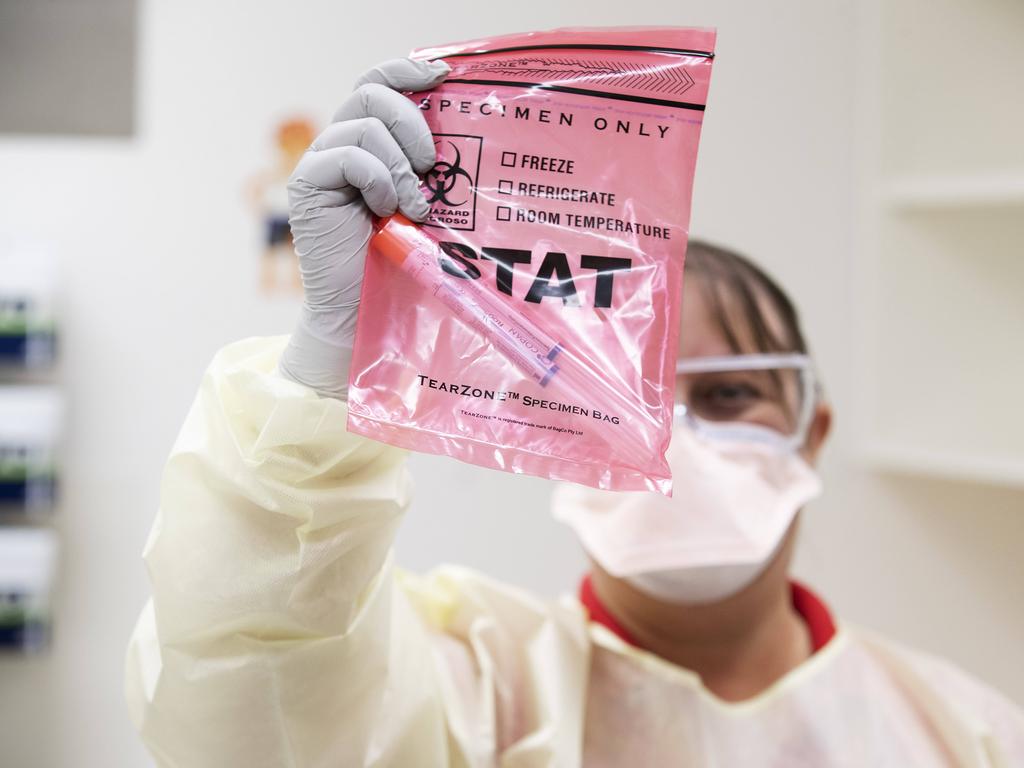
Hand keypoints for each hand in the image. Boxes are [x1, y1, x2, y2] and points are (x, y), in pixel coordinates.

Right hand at [278, 57, 449, 397]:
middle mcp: (338, 146)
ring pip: (361, 125)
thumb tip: (471, 137)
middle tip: (432, 163)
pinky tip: (387, 210)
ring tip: (414, 205)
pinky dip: (377, 179)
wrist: (364, 310)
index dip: (406, 70)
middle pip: (370, 94)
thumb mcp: (424, 205)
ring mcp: (319, 164)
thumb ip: (429, 170)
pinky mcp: (307, 185)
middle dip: (410, 120)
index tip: (443, 75)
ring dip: (399, 163)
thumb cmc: (400, 263)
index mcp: (367, 144)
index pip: (377, 84)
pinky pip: (348, 156)